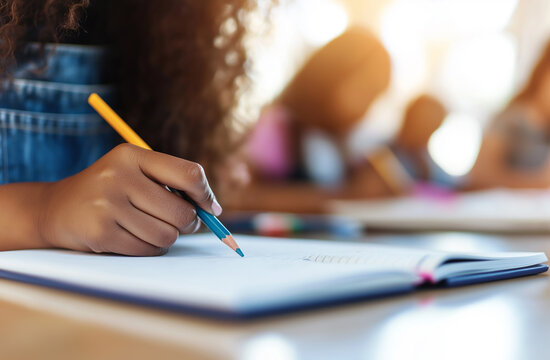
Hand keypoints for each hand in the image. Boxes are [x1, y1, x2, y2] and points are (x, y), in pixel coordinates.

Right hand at [37, 144, 220, 255]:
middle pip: (182, 212)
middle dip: (188, 223)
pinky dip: (150, 249)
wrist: (57, 209)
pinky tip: (135, 238)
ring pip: (167, 235)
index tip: (210, 208)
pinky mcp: (101, 232)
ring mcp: (108, 204)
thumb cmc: (111, 191)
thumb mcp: (135, 173)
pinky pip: (148, 250)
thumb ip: (173, 184)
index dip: (206, 194)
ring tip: (150, 228)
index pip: (189, 174)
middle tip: (180, 223)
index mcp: (132, 155)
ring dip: (166, 238)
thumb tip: (214, 210)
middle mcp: (119, 175)